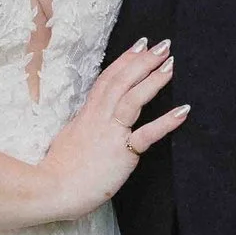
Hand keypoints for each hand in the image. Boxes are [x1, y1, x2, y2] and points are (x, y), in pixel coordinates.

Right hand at [36, 39, 187, 221]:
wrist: (52, 189)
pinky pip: (147, 134)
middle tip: (163, 46)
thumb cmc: (58, 170)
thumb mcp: (68, 138)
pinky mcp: (122, 154)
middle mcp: (99, 118)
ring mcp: (110, 134)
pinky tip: (183, 110)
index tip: (140, 45)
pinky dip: (166, 122)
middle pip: (122, 81)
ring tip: (171, 64)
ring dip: (153, 79)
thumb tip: (87, 121)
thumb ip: (82, 127)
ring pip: (132, 99)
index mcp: (87, 114)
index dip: (125, 60)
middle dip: (143, 61)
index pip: (107, 79)